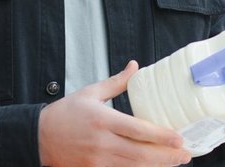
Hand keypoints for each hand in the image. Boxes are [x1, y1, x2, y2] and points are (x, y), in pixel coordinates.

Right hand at [39, 61, 191, 166]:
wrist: (38, 137)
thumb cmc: (65, 114)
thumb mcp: (90, 93)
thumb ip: (116, 82)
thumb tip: (135, 66)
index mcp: (102, 120)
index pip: (137, 130)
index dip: (160, 136)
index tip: (179, 138)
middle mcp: (101, 142)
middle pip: (140, 153)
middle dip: (166, 156)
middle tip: (185, 154)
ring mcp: (97, 160)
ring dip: (156, 166)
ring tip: (175, 162)